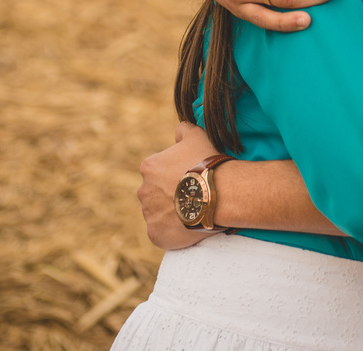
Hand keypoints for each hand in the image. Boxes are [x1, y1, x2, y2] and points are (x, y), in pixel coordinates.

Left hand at [137, 122, 223, 249]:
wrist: (219, 194)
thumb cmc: (207, 164)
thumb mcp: (197, 136)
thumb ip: (183, 129)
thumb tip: (179, 131)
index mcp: (149, 167)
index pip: (158, 172)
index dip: (175, 175)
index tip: (190, 178)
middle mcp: (143, 191)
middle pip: (156, 193)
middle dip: (171, 194)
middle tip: (193, 196)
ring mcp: (149, 214)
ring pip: (158, 214)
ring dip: (172, 213)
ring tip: (194, 212)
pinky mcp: (155, 234)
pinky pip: (161, 233)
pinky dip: (172, 231)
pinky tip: (189, 225)